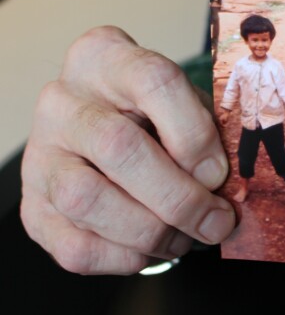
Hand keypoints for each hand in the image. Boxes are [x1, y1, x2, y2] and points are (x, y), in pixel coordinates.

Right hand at [20, 27, 235, 275]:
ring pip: (87, 199)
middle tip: (216, 221)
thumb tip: (223, 188)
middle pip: (117, 146)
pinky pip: (74, 245)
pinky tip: (151, 249)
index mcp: (105, 57)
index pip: (153, 81)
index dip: (193, 133)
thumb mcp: (186, 103)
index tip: (219, 172)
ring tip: (185, 237)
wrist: (103, 126)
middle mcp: (62, 101)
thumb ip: (206, 133)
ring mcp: (40, 154)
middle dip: (178, 196)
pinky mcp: (32, 206)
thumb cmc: (157, 113)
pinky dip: (122, 257)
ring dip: (150, 231)